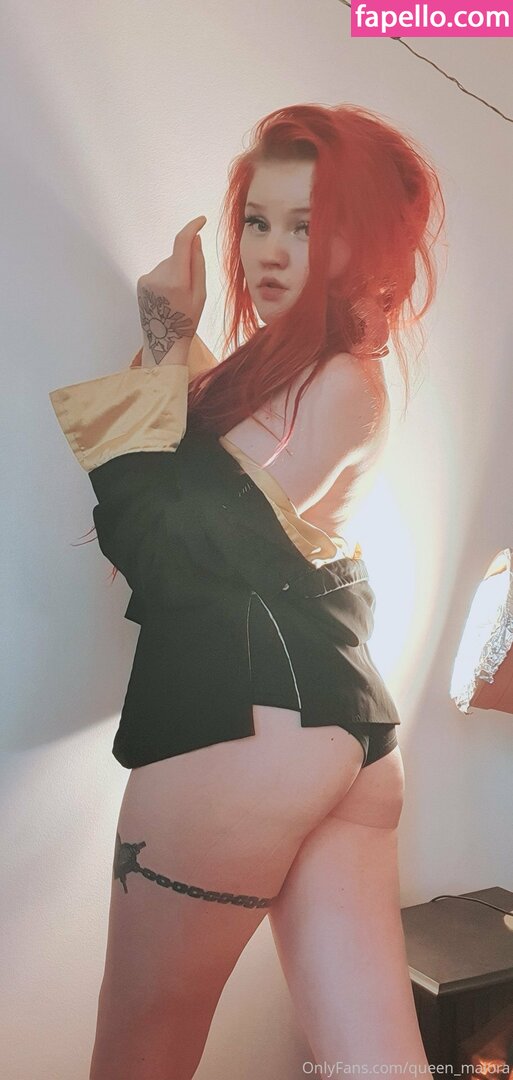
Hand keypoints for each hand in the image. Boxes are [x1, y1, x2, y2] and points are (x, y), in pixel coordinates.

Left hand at [136, 215, 206, 364]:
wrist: (163, 342)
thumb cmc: (187, 321)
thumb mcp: (201, 294)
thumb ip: (198, 264)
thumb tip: (195, 239)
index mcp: (176, 279)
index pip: (182, 241)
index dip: (192, 227)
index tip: (201, 220)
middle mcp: (158, 275)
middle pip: (177, 256)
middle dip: (185, 265)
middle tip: (189, 291)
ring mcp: (147, 278)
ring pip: (168, 264)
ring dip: (175, 275)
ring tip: (175, 298)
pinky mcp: (141, 281)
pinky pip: (159, 272)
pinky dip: (165, 280)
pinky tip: (165, 298)